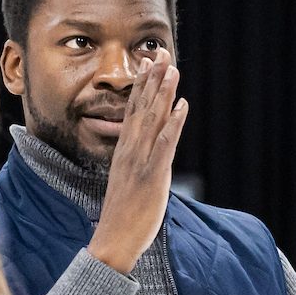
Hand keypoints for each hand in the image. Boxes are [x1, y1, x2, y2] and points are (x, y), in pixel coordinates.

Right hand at [88, 55, 187, 273]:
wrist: (113, 240)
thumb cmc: (123, 216)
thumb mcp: (128, 182)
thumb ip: (136, 163)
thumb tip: (147, 153)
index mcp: (124, 151)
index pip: (132, 111)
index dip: (141, 86)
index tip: (147, 64)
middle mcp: (130, 151)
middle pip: (142, 108)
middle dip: (152, 80)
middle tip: (160, 54)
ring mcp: (141, 161)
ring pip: (153, 120)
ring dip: (163, 93)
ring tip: (172, 69)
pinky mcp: (153, 175)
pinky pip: (165, 144)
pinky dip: (173, 123)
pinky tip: (181, 106)